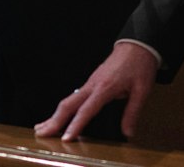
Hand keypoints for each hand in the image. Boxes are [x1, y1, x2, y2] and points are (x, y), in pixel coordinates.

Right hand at [36, 41, 157, 140]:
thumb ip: (132, 112)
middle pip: (68, 104)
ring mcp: (90, 83)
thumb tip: (128, 132)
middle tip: (41, 132)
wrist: (137, 45)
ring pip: (68, 100)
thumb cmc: (139, 65)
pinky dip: (64, 108)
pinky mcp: (92, 82)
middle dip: (54, 120)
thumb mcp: (142, 90)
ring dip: (55, 114)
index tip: (66, 138)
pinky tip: (60, 115)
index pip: (86, 110)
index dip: (75, 125)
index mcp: (104, 88)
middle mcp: (93, 85)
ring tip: (43, 127)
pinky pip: (74, 96)